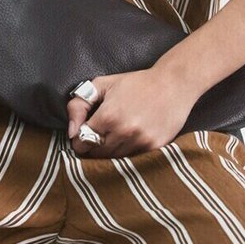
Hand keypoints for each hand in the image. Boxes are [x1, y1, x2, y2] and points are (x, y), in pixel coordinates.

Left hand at [65, 66, 195, 158]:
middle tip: (97, 138)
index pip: (81, 142)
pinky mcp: (155, 147)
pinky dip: (128, 154)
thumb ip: (78, 105)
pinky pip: (133, 160)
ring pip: (114, 160)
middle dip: (92, 148)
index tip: (84, 136)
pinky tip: (129, 141)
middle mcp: (124, 131)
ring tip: (113, 139)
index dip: (79, 140)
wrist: (173, 84)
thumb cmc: (135, 83)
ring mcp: (141, 141)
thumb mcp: (102, 85)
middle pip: (97, 154)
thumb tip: (71, 132)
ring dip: (110, 153)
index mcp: (108, 116)